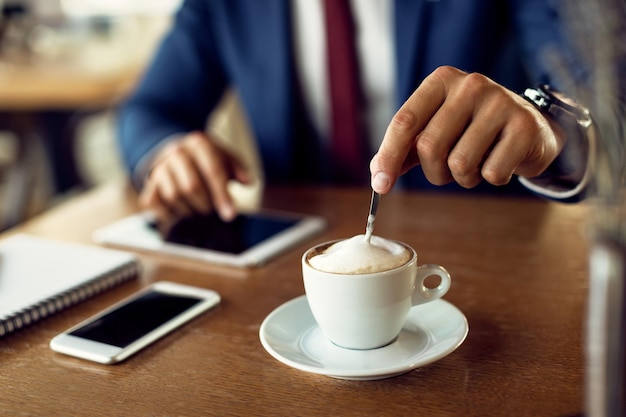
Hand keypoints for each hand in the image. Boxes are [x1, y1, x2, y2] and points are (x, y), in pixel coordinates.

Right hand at [138, 131, 251, 228]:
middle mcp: (176, 152)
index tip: (230, 215)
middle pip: (191, 187)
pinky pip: (155, 205)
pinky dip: (169, 213)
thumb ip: (238, 168)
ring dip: (189, 209)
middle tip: (211, 209)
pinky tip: (180, 210)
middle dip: (205, 204)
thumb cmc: (207, 160)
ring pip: (174, 197)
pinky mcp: (149, 184)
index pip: (212, 171)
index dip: (222, 195)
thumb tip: (248, 181)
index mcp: (199, 143)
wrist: (176, 153)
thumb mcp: (225, 158)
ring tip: (197, 207)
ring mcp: (160, 168)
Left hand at [370, 66, 565, 193]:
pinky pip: (492, 173)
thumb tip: (378, 176)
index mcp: (441, 81)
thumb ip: (405, 150)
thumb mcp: (436, 130)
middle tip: (449, 170)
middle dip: (434, 172)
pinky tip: (501, 161)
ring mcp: (501, 102)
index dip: (389, 157)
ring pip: (460, 163)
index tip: (380, 185)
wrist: (532, 128)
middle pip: (429, 147)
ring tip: (478, 163)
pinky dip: (492, 178)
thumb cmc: (473, 131)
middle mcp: (470, 85)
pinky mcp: (524, 126)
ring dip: (464, 177)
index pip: (404, 122)